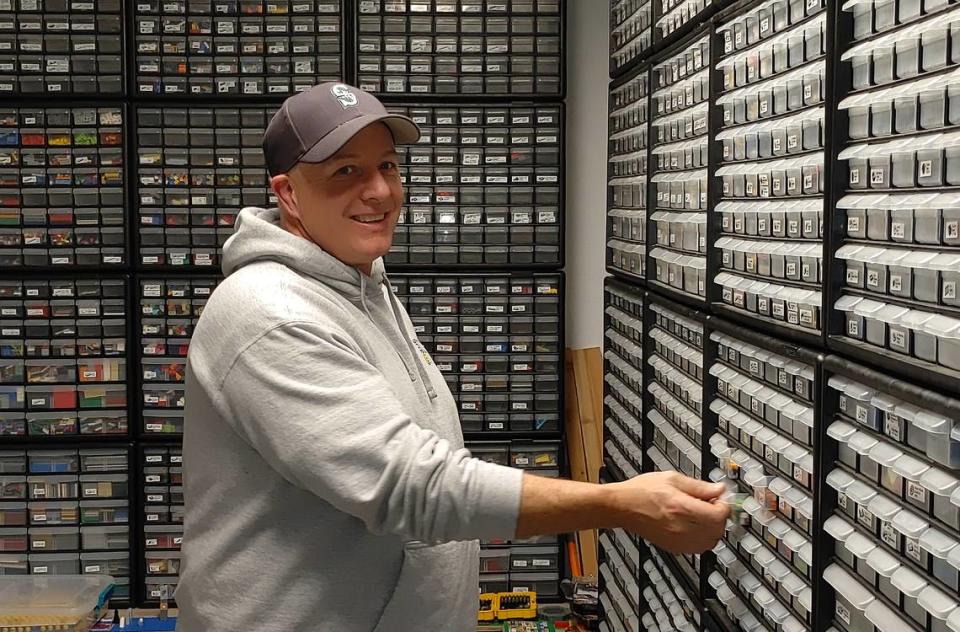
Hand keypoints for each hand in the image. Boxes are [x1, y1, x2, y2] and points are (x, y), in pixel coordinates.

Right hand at [609, 471, 729, 553]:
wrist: (623, 506)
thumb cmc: (642, 491)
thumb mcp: (672, 478)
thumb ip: (699, 486)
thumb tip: (719, 489)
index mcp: (682, 507)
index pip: (719, 514)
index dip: (724, 505)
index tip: (720, 498)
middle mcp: (682, 527)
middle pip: (718, 530)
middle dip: (719, 516)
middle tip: (711, 504)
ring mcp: (678, 540)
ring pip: (711, 542)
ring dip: (712, 529)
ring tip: (701, 515)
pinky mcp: (674, 548)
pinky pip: (699, 548)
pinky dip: (702, 538)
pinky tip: (693, 525)